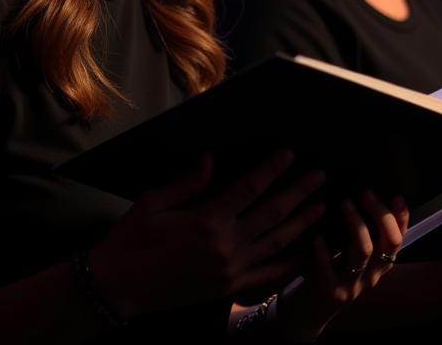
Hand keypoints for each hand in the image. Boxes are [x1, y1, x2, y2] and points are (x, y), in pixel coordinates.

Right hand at [91, 151, 326, 319]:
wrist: (119, 287)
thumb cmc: (132, 239)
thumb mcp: (153, 202)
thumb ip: (187, 181)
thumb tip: (211, 159)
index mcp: (207, 220)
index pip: (250, 188)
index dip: (272, 169)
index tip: (289, 154)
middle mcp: (226, 246)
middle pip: (273, 214)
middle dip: (299, 192)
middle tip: (320, 175)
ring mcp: (231, 270)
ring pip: (277, 243)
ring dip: (302, 224)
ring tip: (321, 206)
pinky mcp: (228, 288)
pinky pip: (268, 276)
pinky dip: (290, 264)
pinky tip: (306, 253)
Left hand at [275, 191, 407, 340]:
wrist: (310, 309)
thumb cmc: (330, 270)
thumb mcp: (350, 251)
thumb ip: (359, 231)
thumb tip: (362, 193)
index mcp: (380, 262)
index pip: (399, 238)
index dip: (401, 217)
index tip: (396, 195)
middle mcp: (373, 274)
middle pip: (389, 242)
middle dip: (381, 214)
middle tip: (367, 193)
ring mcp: (355, 285)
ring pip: (364, 251)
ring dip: (356, 224)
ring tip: (345, 203)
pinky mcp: (333, 293)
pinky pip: (330, 270)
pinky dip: (323, 251)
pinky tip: (317, 237)